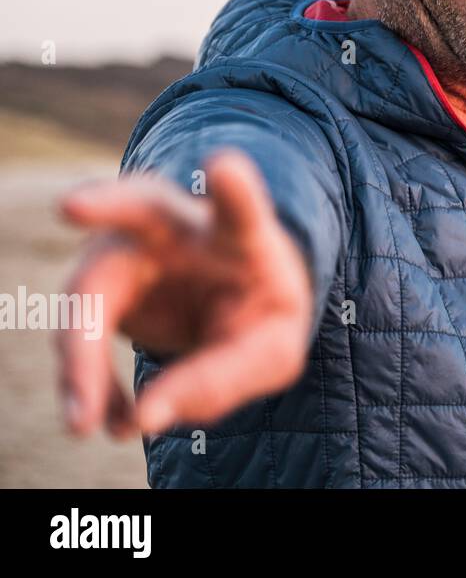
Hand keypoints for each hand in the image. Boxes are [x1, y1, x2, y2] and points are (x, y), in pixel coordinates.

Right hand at [57, 149, 313, 437]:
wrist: (233, 299)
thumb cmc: (260, 314)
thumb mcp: (271, 352)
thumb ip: (225, 379)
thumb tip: (145, 417)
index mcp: (240, 235)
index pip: (241, 210)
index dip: (234, 189)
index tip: (223, 164)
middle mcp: (177, 229)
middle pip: (141, 204)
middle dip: (107, 204)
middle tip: (73, 205)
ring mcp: (127, 250)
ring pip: (88, 290)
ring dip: (81, 360)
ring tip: (87, 421)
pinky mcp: (96, 286)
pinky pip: (78, 336)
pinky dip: (86, 382)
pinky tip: (106, 418)